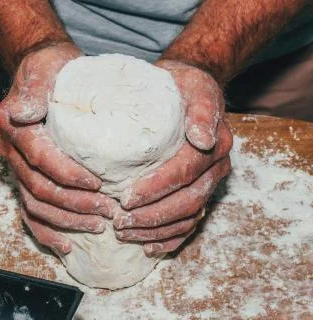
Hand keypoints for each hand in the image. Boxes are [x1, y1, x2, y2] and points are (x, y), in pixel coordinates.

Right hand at [0, 43, 117, 254]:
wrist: (45, 73)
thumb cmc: (50, 70)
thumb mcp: (44, 69)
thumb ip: (33, 91)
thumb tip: (21, 112)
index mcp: (14, 129)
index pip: (40, 158)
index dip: (67, 174)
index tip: (98, 184)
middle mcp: (12, 152)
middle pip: (39, 189)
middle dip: (74, 204)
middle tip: (107, 211)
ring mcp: (19, 169)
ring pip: (36, 206)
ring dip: (66, 221)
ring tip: (97, 227)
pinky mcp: (29, 178)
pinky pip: (32, 213)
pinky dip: (47, 231)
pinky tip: (67, 244)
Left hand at [113, 60, 232, 255]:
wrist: (189, 91)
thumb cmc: (183, 87)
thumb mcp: (194, 87)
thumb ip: (201, 109)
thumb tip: (202, 138)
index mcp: (215, 145)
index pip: (185, 172)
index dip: (156, 188)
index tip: (126, 197)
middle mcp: (215, 168)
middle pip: (187, 201)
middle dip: (152, 216)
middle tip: (119, 222)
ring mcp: (208, 184)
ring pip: (187, 217)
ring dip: (156, 231)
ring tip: (124, 233)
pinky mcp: (198, 193)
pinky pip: (189, 223)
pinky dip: (169, 238)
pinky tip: (147, 245)